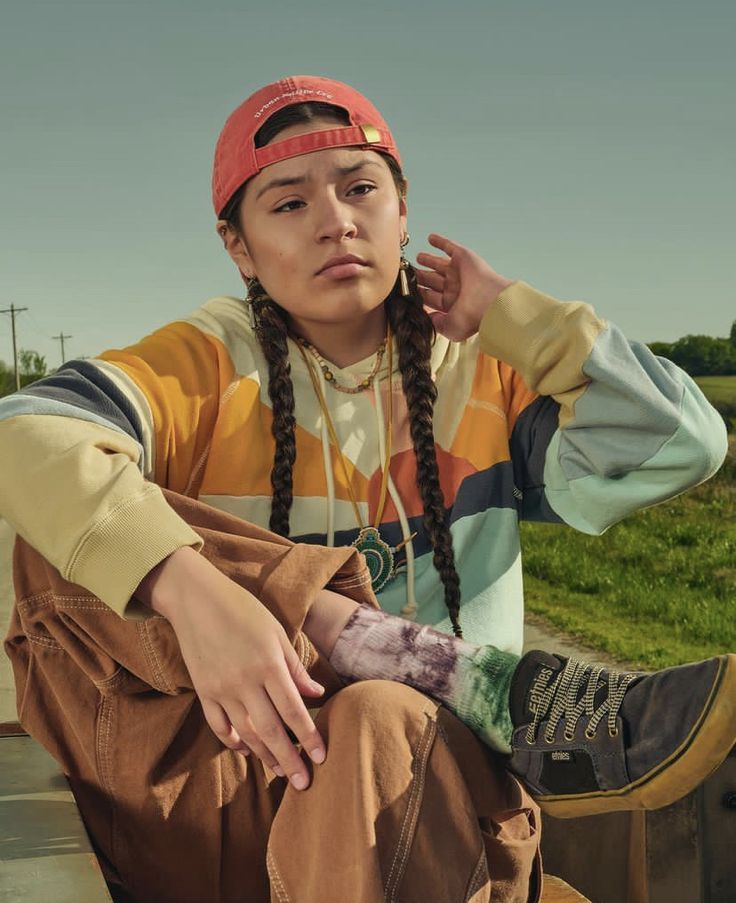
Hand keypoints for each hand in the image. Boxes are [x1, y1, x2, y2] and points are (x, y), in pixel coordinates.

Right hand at [140, 547, 326, 790]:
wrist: (195, 599)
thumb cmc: (243, 610)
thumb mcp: (276, 632)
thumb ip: (295, 667)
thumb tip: (317, 695)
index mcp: (268, 665)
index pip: (294, 711)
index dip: (310, 737)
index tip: (323, 757)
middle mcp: (245, 682)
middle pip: (271, 731)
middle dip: (290, 760)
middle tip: (305, 784)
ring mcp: (221, 689)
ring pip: (246, 734)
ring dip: (265, 756)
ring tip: (281, 772)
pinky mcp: (203, 691)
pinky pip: (219, 726)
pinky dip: (234, 742)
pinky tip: (248, 751)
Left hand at [414, 233, 514, 340]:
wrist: (489, 301)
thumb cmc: (473, 317)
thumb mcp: (451, 329)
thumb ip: (436, 324)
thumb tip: (427, 319)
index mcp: (450, 303)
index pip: (430, 297)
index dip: (418, 293)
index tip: (406, 290)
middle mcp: (454, 287)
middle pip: (432, 280)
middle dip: (420, 276)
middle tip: (407, 272)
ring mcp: (458, 271)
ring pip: (438, 264)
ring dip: (428, 260)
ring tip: (417, 257)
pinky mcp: (462, 257)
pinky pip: (449, 247)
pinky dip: (440, 242)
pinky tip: (430, 238)